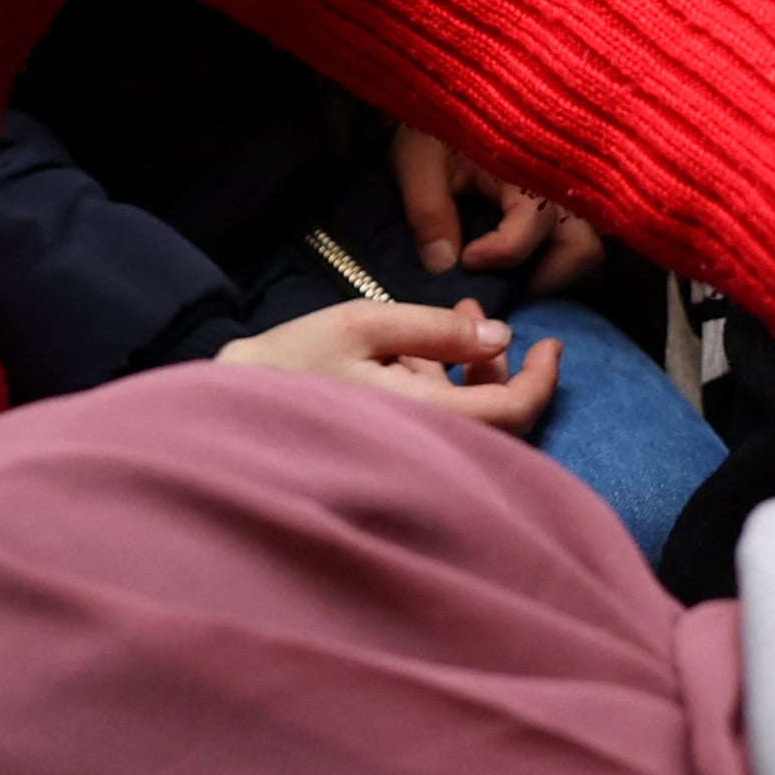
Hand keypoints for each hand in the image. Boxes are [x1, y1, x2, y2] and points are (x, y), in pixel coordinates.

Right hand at [220, 297, 562, 432]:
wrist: (223, 414)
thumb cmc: (286, 366)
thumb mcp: (361, 325)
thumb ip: (435, 329)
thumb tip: (501, 338)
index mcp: (425, 420)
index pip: (513, 414)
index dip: (541, 380)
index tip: (551, 344)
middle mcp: (425, 452)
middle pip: (495, 421)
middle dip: (497, 362)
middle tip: (478, 316)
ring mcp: (407, 458)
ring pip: (465, 422)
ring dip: (467, 370)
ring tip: (449, 320)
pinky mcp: (388, 454)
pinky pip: (435, 428)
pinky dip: (440, 388)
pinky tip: (416, 354)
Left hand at [391, 125, 605, 294]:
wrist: (452, 97)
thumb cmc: (435, 127)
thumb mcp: (418, 161)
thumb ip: (428, 211)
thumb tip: (443, 265)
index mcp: (526, 167)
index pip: (532, 226)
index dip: (498, 254)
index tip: (466, 260)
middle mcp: (560, 182)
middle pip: (582, 248)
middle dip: (544, 277)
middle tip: (504, 282)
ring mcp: (570, 192)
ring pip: (589, 248)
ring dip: (556, 270)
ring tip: (514, 273)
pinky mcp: (568, 199)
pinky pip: (582, 240)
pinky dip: (556, 258)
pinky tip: (522, 260)